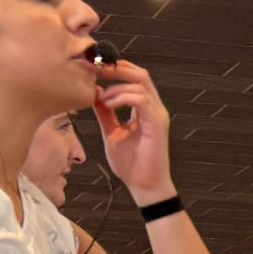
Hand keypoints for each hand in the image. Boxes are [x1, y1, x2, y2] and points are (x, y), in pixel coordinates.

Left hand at [91, 56, 174, 197]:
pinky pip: (140, 100)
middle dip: (117, 69)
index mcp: (145, 109)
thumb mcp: (111, 131)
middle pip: (141, 74)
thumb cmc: (131, 163)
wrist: (144, 185)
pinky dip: (121, 98)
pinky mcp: (157, 124)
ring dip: (115, 87)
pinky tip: (108, 104)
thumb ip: (106, 113)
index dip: (116, 69)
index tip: (95, 69)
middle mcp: (154, 108)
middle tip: (96, 70)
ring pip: (140, 84)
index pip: (135, 79)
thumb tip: (94, 94)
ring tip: (100, 97)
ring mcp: (157, 115)